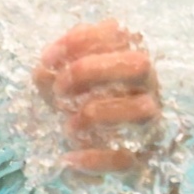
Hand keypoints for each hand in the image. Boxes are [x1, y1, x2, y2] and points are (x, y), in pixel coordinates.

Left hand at [33, 20, 163, 174]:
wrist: (95, 159)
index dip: (80, 41)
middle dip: (93, 70)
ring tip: (68, 126)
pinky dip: (95, 159)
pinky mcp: (143, 159)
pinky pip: (126, 158)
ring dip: (98, 113)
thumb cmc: (80, 108)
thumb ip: (53, 74)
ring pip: (141, 109)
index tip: (48, 58)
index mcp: (130, 60)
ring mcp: (150, 123)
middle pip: (138, 64)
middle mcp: (147, 87)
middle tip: (60, 89)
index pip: (117, 34)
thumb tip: (43, 71)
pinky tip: (69, 158)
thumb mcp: (63, 87)